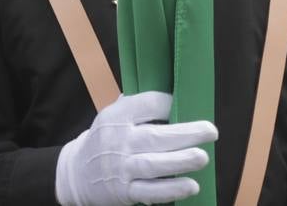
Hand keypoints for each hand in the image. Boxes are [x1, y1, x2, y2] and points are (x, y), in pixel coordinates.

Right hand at [55, 91, 217, 205]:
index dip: (170, 103)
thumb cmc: (105, 139)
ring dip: (181, 162)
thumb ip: (138, 105)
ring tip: (203, 157)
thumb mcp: (112, 115)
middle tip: (211, 131)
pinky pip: (150, 191)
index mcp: (117, 116)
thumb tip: (176, 94)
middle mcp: (119, 141)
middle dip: (186, 134)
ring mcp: (121, 168)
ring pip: (154, 165)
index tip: (186, 103)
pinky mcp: (124, 192)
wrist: (75, 173)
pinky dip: (171, 190)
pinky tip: (191, 186)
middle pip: (155, 136)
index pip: (148, 105)